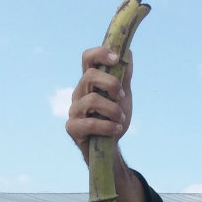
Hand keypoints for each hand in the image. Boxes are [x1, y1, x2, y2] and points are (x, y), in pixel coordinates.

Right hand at [65, 46, 133, 163]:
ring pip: (92, 100)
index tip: (116, 59)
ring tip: (120, 119)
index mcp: (89, 82)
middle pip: (89, 76)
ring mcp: (74, 110)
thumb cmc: (114, 120)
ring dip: (112, 110)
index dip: (100, 54)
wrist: (110, 148)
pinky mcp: (72, 127)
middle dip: (111, 84)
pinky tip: (117, 129)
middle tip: (122, 97)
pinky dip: (107, 126)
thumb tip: (128, 53)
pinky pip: (90, 123)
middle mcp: (79, 93)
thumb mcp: (123, 98)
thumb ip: (124, 77)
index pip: (87, 58)